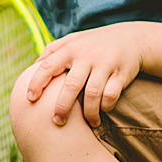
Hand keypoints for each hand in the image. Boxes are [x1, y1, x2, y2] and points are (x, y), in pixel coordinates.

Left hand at [25, 24, 143, 126]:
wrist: (132, 38)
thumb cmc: (94, 43)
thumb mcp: (73, 40)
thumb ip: (53, 50)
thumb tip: (33, 66)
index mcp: (70, 49)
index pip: (48, 65)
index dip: (37, 83)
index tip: (30, 99)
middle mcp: (86, 56)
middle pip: (70, 85)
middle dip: (62, 107)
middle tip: (57, 122)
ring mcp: (104, 64)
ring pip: (92, 94)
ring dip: (88, 113)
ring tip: (88, 123)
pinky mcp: (121, 73)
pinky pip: (111, 95)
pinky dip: (106, 106)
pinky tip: (103, 111)